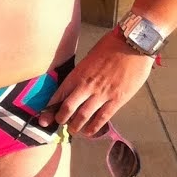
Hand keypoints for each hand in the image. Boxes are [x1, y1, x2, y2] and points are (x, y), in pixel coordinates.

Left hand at [40, 32, 154, 136]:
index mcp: (78, 74)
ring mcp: (102, 94)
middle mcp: (87, 86)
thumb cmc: (111, 47)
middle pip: (67, 108)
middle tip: (59, 124)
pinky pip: (102, 118)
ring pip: (83, 116)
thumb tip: (75, 87)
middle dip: (60, 119)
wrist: (132, 44)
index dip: (49, 109)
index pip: (58, 95)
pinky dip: (93, 128)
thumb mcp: (89, 58)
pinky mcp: (117, 99)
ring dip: (75, 126)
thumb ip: (82, 74)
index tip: (44, 117)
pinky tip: (89, 133)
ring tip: (73, 130)